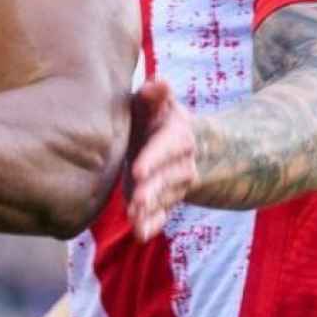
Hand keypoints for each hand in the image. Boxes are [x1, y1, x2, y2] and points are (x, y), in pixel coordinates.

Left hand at [125, 79, 197, 241]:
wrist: (176, 143)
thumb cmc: (153, 117)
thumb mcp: (154, 103)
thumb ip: (155, 94)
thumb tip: (159, 82)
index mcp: (178, 135)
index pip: (168, 148)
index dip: (154, 158)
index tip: (138, 170)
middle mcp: (181, 163)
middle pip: (168, 179)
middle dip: (153, 190)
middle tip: (137, 200)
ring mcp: (175, 185)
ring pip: (165, 200)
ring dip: (150, 210)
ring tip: (134, 217)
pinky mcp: (165, 201)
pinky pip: (163, 216)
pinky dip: (152, 225)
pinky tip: (140, 234)